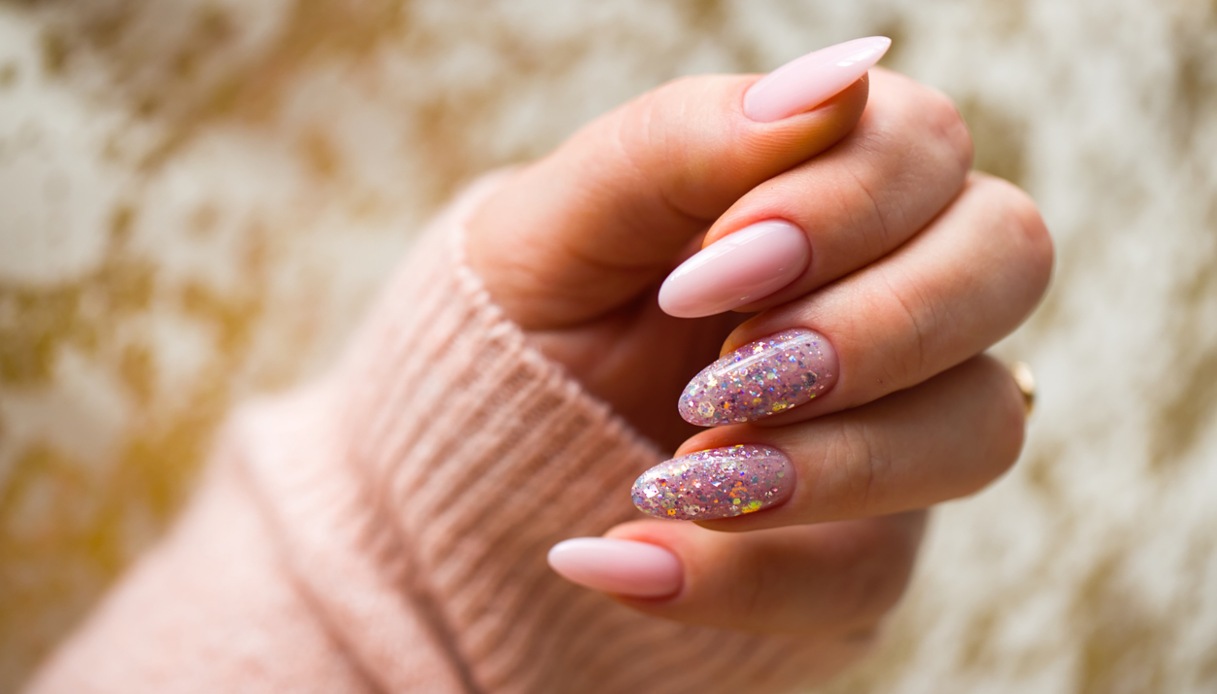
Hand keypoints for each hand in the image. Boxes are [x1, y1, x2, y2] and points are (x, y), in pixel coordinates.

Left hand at [466, 37, 1050, 685]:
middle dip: (870, 324)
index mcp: (828, 183)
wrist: (486, 441)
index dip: (840, 205)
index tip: (700, 272)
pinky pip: (871, 573)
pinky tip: (624, 559)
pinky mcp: (861, 540)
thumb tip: (842, 74)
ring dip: (832, 460)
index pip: (927, 147)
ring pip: (979, 428)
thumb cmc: (538, 301)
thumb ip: (688, 138)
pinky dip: (747, 576)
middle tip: (724, 373)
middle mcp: (894, 291)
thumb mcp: (570, 215)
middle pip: (1008, 261)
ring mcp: (895, 421)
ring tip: (674, 474)